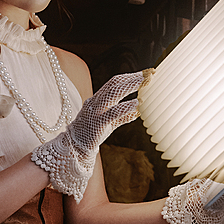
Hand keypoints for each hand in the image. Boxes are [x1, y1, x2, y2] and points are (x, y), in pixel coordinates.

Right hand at [31, 70, 151, 200]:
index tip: (144, 74)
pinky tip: (137, 105)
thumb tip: (137, 112)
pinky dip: (127, 107)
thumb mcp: (108, 123)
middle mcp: (95, 102)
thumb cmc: (91, 134)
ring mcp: (96, 112)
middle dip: (132, 77)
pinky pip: (114, 112)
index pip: (114, 82)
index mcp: (96, 100)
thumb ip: (121, 117)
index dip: (129, 76)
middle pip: (114, 84)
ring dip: (131, 86)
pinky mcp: (98, 123)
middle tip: (149, 74)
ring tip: (146, 83)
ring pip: (113, 93)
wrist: (73, 148)